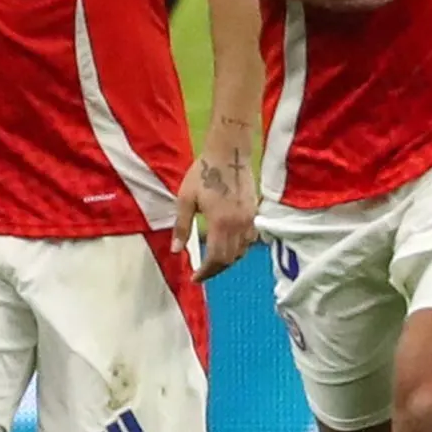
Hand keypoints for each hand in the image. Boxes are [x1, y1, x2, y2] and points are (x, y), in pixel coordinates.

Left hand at [176, 144, 257, 279]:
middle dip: (215, 269)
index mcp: (221, 223)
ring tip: (211, 261)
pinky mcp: (255, 213)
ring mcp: (250, 219)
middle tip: (201, 272)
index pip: (217, 259)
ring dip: (227, 260)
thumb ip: (182, 227)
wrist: (228, 153)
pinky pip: (250, 240)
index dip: (206, 272)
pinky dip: (239, 248)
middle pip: (230, 259)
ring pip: (242, 251)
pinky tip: (226, 245)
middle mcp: (240, 224)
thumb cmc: (203, 173)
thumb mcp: (185, 200)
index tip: (195, 278)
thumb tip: (176, 251)